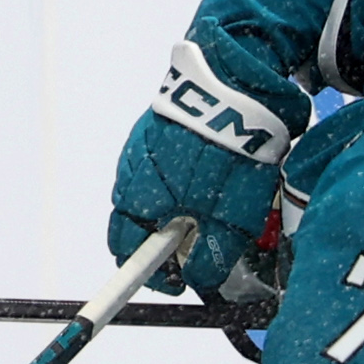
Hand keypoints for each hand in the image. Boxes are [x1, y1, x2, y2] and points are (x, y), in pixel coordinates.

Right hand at [107, 111, 281, 294]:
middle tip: (197, 243)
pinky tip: (205, 174)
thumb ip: (209, 257)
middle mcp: (130, 174)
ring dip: (172, 208)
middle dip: (163, 240)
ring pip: (148, 193)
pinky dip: (177, 180)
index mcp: (139, 200)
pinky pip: (159, 165)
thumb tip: (194, 279)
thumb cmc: (231, 153)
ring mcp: (140, 146)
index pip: (127, 252)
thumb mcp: (232, 220)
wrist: (237, 82)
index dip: (151, 274)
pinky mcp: (156, 125)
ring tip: (209, 204)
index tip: (176, 282)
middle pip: (136, 223)